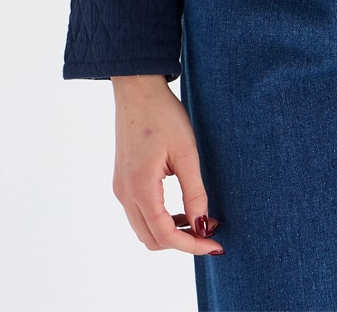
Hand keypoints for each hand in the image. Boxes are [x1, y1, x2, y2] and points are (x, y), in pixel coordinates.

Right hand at [111, 74, 223, 254]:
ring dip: (170, 232)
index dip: (191, 245)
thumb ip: (194, 191)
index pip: (165, 234)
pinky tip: (181, 208)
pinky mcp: (123, 181)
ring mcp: (121, 188)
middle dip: (182, 242)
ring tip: (199, 220)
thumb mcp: (186, 152)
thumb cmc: (163, 115)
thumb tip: (202, 226)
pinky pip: (140, 214)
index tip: (215, 246)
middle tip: (210, 232)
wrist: (137, 90)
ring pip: (144, 230)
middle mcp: (125, 193)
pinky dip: (160, 220)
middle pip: (151, 239)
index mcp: (140, 187)